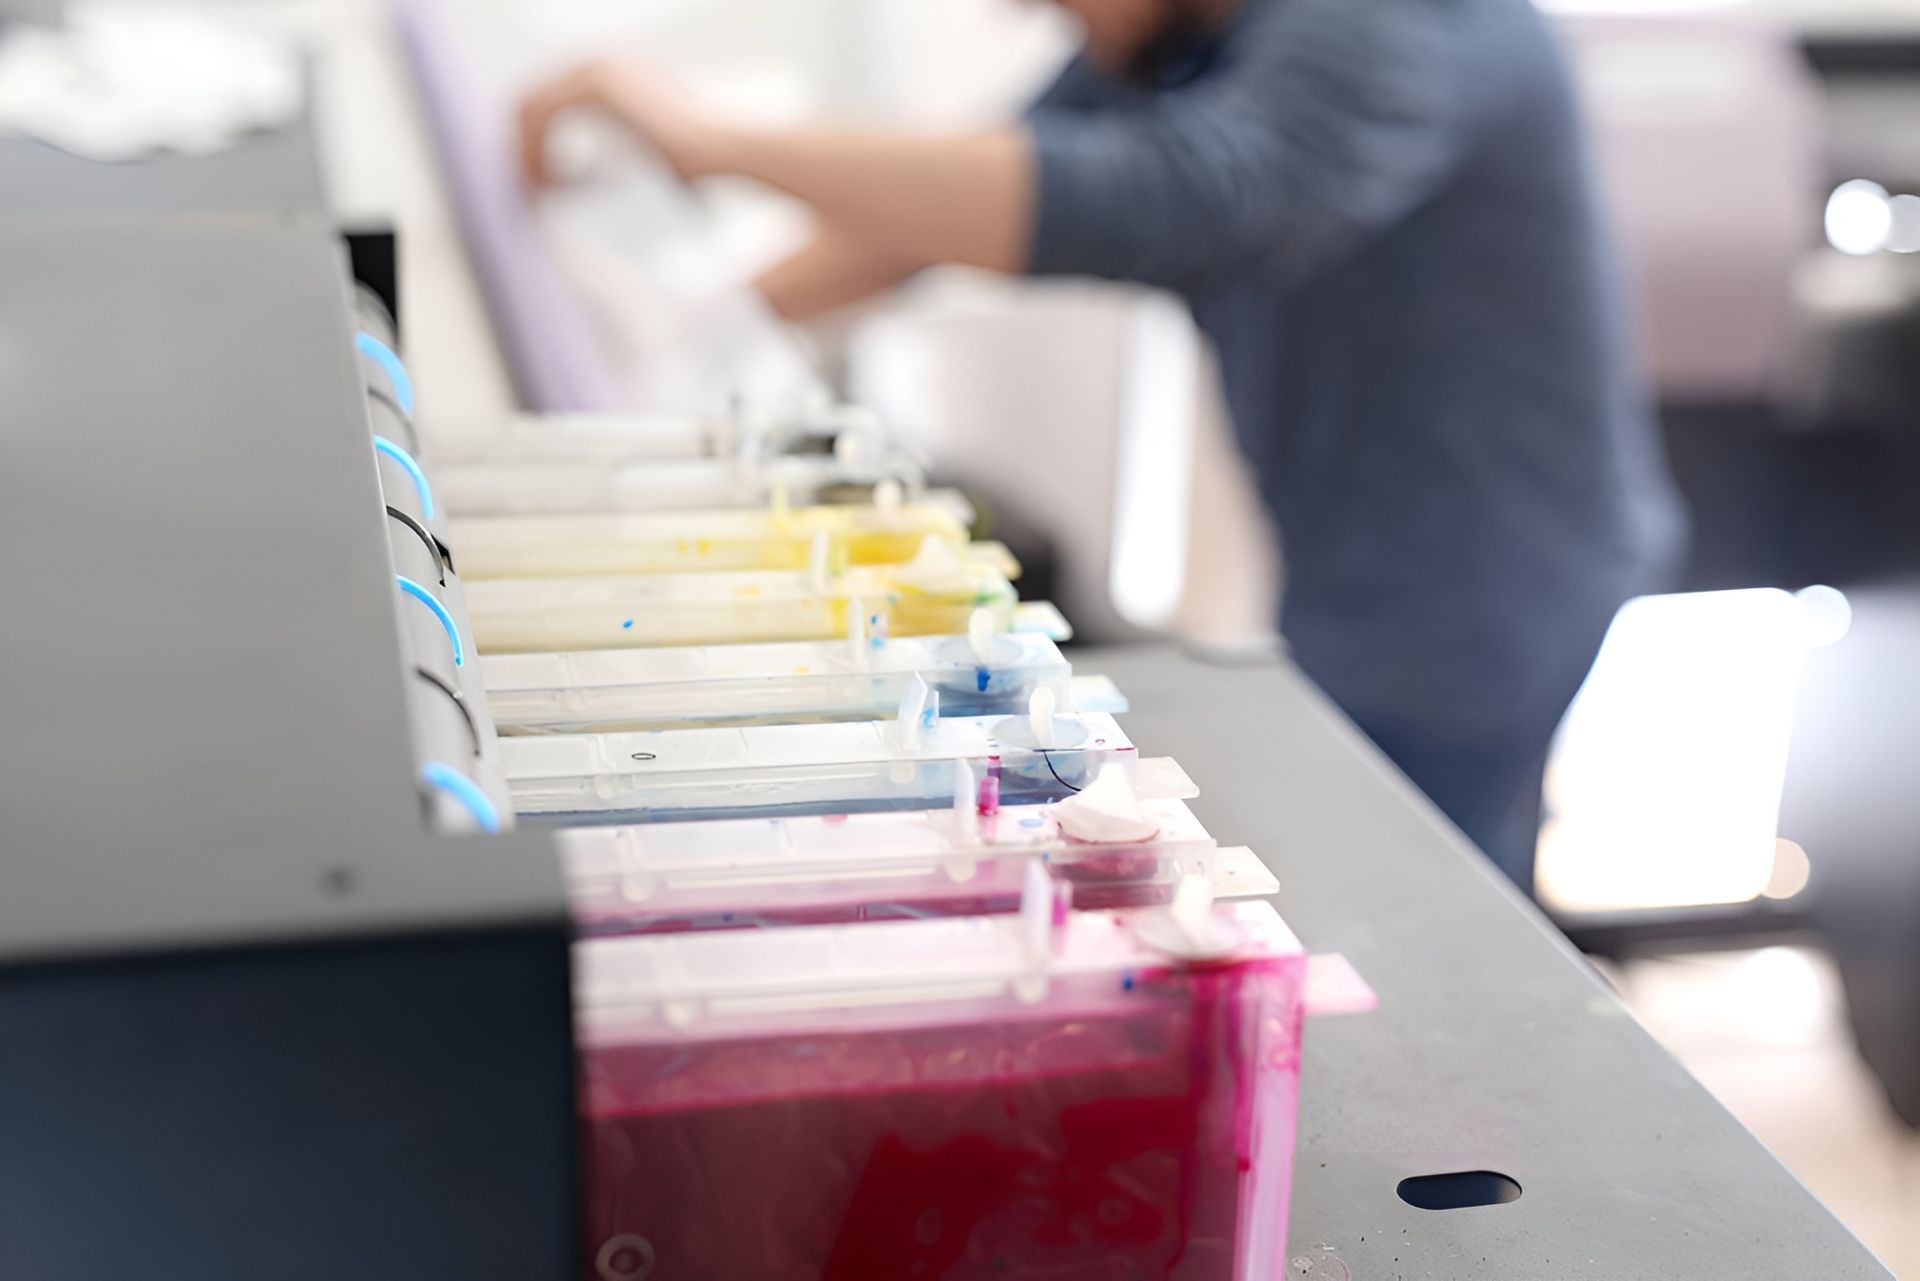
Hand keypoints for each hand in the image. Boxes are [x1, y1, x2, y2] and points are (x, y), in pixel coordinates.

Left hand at [517, 57, 725, 188]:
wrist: (724, 151)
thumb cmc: (695, 164)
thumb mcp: (643, 153)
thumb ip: (611, 152)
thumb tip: (581, 177)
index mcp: (610, 73)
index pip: (547, 101)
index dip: (533, 142)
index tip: (542, 183)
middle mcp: (600, 60)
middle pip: (532, 100)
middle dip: (524, 146)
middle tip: (531, 188)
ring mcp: (598, 67)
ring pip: (530, 107)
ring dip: (526, 150)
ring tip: (538, 189)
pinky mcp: (597, 84)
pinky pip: (541, 113)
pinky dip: (534, 147)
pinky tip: (547, 180)